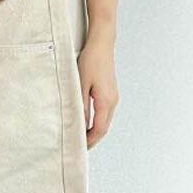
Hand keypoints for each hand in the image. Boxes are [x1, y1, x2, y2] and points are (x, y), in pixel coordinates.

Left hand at [77, 29, 118, 147]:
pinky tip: (87, 122)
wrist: (102, 44)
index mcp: (106, 101)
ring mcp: (113, 97)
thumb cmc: (91, 60)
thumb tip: (79, 124)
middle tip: (78, 146)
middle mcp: (113, 101)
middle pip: (104, 128)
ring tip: (81, 136)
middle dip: (92, 139)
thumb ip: (81, 105)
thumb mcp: (81, 84)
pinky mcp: (111, 93)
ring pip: (105, 121)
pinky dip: (97, 121)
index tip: (79, 148)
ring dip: (95, 130)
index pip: (99, 129)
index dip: (89, 141)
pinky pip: (105, 113)